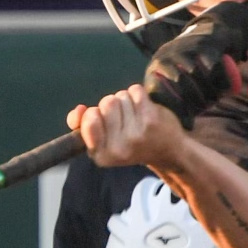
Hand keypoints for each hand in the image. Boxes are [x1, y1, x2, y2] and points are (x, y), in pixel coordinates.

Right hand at [66, 85, 185, 168]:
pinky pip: (135, 91)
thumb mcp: (103, 142)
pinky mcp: (150, 119)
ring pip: (120, 96)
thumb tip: (79, 110)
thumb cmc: (131, 143)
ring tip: (135, 115)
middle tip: (125, 119)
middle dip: (113, 105)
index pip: (88, 121)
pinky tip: (145, 108)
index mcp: (102, 156)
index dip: (95, 114)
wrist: (168, 150)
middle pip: (105, 103)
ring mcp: (135, 134)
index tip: (105, 122)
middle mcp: (118, 148)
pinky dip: (138, 94)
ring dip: (127, 100)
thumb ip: (83, 126)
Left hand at [143, 0, 247, 128]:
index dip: (173, 109)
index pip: (158, 92)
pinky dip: (219, 81)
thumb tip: (182, 127)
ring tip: (214, 99)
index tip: (186, 121)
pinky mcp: (205, 44)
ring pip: (197, 78)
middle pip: (181, 87)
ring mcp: (184, 49)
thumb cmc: (191, 63)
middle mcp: (166, 56)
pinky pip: (212, 68)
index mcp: (155, 67)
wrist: (211, 32)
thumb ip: (174, 99)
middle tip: (205, 107)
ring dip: (208, 93)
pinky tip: (224, 89)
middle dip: (196, 102)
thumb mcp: (176, 77)